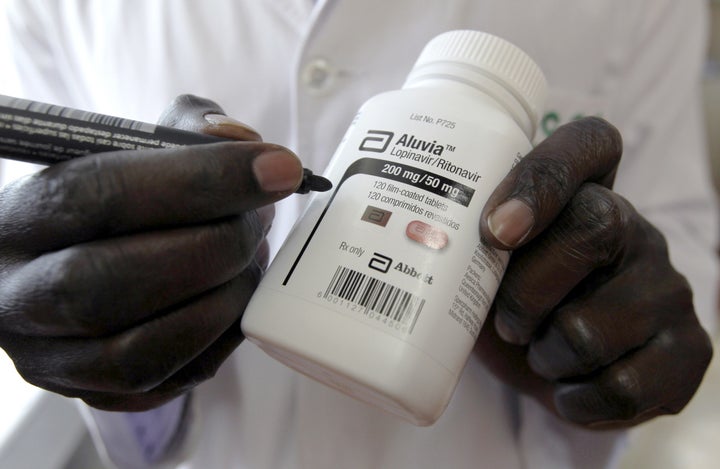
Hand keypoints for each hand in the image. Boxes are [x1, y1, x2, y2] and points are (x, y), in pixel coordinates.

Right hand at [0, 95, 302, 410]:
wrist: (81, 258)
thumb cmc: (119, 200)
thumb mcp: (140, 147)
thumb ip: (188, 130)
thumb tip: (237, 139)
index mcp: (19, 216)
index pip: (100, 193)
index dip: (200, 180)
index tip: (276, 169)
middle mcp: (15, 294)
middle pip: (111, 282)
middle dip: (213, 247)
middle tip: (260, 220)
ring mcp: (50, 356)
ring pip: (138, 349)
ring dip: (221, 301)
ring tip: (253, 260)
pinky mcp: (93, 392)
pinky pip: (165, 382)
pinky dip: (218, 340)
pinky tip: (236, 301)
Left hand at [474, 117, 712, 428]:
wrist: (558, 372)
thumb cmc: (510, 305)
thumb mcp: (482, 266)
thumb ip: (463, 241)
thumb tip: (407, 234)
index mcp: (585, 195)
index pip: (588, 143)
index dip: (543, 178)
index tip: (495, 230)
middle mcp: (636, 230)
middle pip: (592, 228)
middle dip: (525, 293)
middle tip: (507, 323)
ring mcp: (668, 288)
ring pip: (590, 330)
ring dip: (544, 357)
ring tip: (540, 353)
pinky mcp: (688, 349)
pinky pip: (622, 387)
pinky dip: (575, 400)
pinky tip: (569, 386)